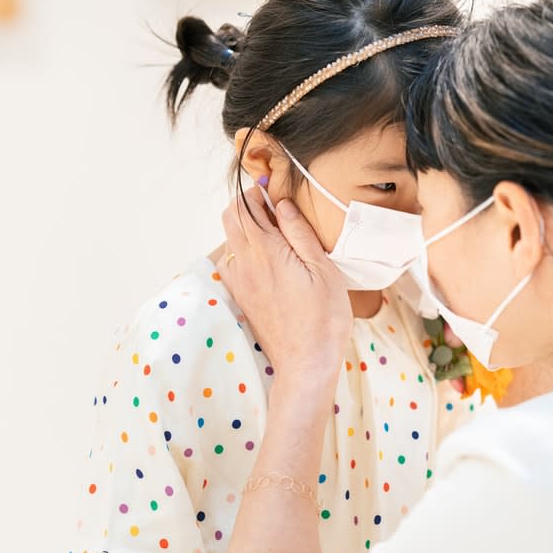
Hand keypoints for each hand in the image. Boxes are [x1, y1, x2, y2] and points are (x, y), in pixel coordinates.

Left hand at [217, 188, 351, 380]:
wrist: (306, 363)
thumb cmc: (324, 318)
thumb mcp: (323, 270)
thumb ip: (299, 233)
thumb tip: (281, 204)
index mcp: (266, 251)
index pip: (245, 206)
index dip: (256, 191)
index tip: (273, 189)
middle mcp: (245, 263)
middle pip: (229, 218)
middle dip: (246, 204)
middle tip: (273, 208)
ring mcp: (240, 282)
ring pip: (229, 240)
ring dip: (244, 228)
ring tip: (273, 234)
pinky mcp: (242, 297)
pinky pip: (231, 263)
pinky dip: (242, 251)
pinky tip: (265, 260)